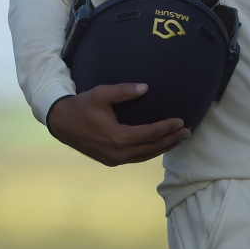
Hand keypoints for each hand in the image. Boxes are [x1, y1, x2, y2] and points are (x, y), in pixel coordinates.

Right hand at [46, 83, 189, 166]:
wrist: (61, 122)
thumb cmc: (82, 105)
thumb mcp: (101, 94)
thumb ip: (124, 91)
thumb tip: (146, 87)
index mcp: (117, 137)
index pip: (150, 134)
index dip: (167, 128)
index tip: (181, 121)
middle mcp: (118, 153)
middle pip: (152, 148)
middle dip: (171, 140)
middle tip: (187, 132)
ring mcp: (114, 159)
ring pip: (145, 156)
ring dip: (163, 148)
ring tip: (178, 140)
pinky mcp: (111, 161)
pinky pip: (136, 158)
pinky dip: (150, 152)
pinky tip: (158, 145)